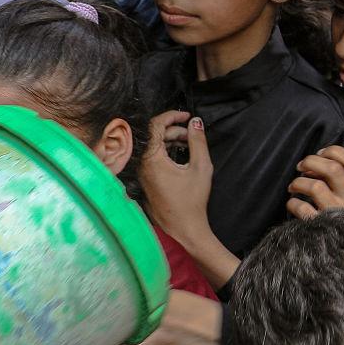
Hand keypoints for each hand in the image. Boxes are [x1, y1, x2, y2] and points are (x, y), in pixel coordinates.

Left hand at [140, 111, 213, 239]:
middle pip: (154, 136)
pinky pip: (152, 159)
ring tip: (189, 145)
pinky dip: (165, 152)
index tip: (187, 116)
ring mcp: (142, 174)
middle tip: (193, 135)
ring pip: (153, 147)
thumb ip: (198, 141)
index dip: (172, 116)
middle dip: (175, 130)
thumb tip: (195, 122)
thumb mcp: (201, 167)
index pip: (155, 126)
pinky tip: (181, 156)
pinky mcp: (145, 181)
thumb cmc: (193, 200)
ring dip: (170, 141)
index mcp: (153, 160)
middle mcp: (142, 165)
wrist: (184, 228)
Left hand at [287, 145, 343, 218]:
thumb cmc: (338, 213)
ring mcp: (337, 213)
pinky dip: (292, 203)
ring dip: (298, 182)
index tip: (321, 153)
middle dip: (312, 161)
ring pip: (316, 186)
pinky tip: (292, 204)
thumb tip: (316, 159)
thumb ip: (337, 176)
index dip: (334, 151)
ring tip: (293, 187)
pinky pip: (302, 208)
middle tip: (301, 167)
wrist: (340, 249)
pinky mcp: (321, 225)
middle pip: (333, 169)